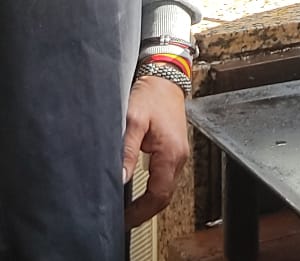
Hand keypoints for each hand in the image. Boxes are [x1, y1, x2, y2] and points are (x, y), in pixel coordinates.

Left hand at [123, 75, 188, 227]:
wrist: (164, 78)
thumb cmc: (150, 95)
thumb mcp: (134, 120)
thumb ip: (127, 150)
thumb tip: (121, 177)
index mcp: (170, 153)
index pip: (159, 195)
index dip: (141, 212)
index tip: (125, 220)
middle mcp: (178, 156)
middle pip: (164, 196)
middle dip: (145, 213)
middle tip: (124, 221)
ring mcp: (178, 154)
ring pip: (166, 188)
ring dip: (149, 202)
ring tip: (129, 211)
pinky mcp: (174, 150)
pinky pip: (166, 178)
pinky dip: (154, 190)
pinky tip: (140, 192)